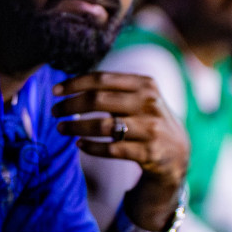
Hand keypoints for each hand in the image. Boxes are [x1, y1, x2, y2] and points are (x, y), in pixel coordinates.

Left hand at [53, 72, 189, 225]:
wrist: (177, 152)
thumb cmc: (147, 118)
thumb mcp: (139, 97)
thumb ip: (113, 88)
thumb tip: (70, 84)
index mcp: (144, 84)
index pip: (102, 78)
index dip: (75, 84)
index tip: (55, 91)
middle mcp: (149, 103)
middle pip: (98, 100)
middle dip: (70, 106)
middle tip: (54, 112)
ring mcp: (150, 128)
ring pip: (103, 126)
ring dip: (76, 127)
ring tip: (61, 129)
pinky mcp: (148, 152)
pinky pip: (111, 149)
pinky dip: (91, 147)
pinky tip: (79, 145)